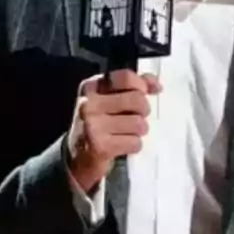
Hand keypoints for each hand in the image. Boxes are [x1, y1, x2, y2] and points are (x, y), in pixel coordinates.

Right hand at [66, 70, 161, 193]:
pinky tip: (121, 146)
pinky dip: (133, 146)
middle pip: (137, 99)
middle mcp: (88, 104)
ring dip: (138, 131)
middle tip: (134, 118)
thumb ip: (132, 87)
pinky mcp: (100, 146)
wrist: (77, 156)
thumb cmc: (100, 123)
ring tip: (126, 133)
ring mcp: (92, 125)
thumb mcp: (109, 99)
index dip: (142, 85)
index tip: (145, 92)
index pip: (125, 77)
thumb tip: (156, 85)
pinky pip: (135, 142)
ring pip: (138, 123)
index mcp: (91, 87)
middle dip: (143, 111)